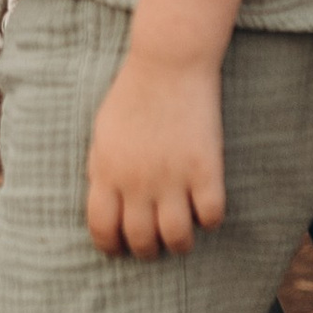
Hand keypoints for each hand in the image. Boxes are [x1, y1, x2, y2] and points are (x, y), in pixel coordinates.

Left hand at [81, 0, 253, 259]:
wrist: (169, 62)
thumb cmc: (133, 94)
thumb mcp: (103, 132)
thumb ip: (101, 169)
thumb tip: (103, 201)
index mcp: (107, 172)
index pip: (102, 229)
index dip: (111, 247)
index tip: (120, 249)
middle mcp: (137, 181)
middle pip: (141, 240)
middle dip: (148, 250)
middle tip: (156, 244)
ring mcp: (173, 177)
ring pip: (177, 238)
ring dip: (180, 244)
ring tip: (183, 235)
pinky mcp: (206, 168)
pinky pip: (212, 216)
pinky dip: (211, 220)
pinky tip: (207, 208)